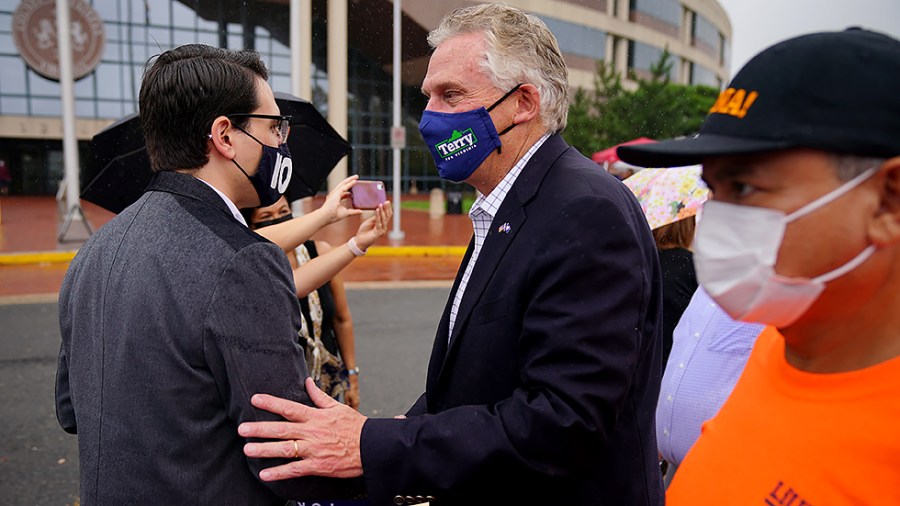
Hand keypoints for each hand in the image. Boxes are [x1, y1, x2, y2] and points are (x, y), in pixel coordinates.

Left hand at [239, 377, 366, 479]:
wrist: (371, 447)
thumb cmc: (355, 427)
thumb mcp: (337, 407)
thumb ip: (319, 396)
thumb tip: (307, 382)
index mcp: (316, 417)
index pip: (289, 408)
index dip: (271, 403)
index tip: (255, 399)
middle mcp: (312, 432)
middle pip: (282, 429)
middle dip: (260, 429)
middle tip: (242, 429)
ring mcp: (314, 449)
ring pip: (285, 449)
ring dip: (265, 450)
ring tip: (247, 450)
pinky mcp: (317, 465)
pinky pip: (295, 470)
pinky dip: (279, 473)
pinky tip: (265, 474)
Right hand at [320, 175, 362, 223]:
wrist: (326, 216)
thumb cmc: (333, 216)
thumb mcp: (346, 213)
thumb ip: (353, 212)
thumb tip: (361, 211)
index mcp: (336, 199)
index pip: (343, 193)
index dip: (349, 191)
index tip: (354, 191)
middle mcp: (335, 194)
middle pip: (343, 186)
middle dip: (350, 181)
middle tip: (356, 178)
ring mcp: (335, 193)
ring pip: (343, 184)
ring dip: (350, 180)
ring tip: (356, 177)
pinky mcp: (336, 193)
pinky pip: (344, 187)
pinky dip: (350, 183)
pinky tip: (354, 181)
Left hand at [354, 201, 391, 249]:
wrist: (359, 241)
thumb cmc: (364, 231)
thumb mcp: (369, 222)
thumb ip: (375, 217)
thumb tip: (379, 209)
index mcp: (382, 224)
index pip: (387, 215)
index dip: (387, 208)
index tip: (387, 201)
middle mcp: (384, 227)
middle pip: (387, 216)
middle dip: (387, 208)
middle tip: (387, 201)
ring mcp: (382, 230)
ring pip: (384, 219)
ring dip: (382, 211)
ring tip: (381, 204)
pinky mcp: (379, 233)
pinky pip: (379, 222)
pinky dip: (378, 215)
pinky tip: (377, 210)